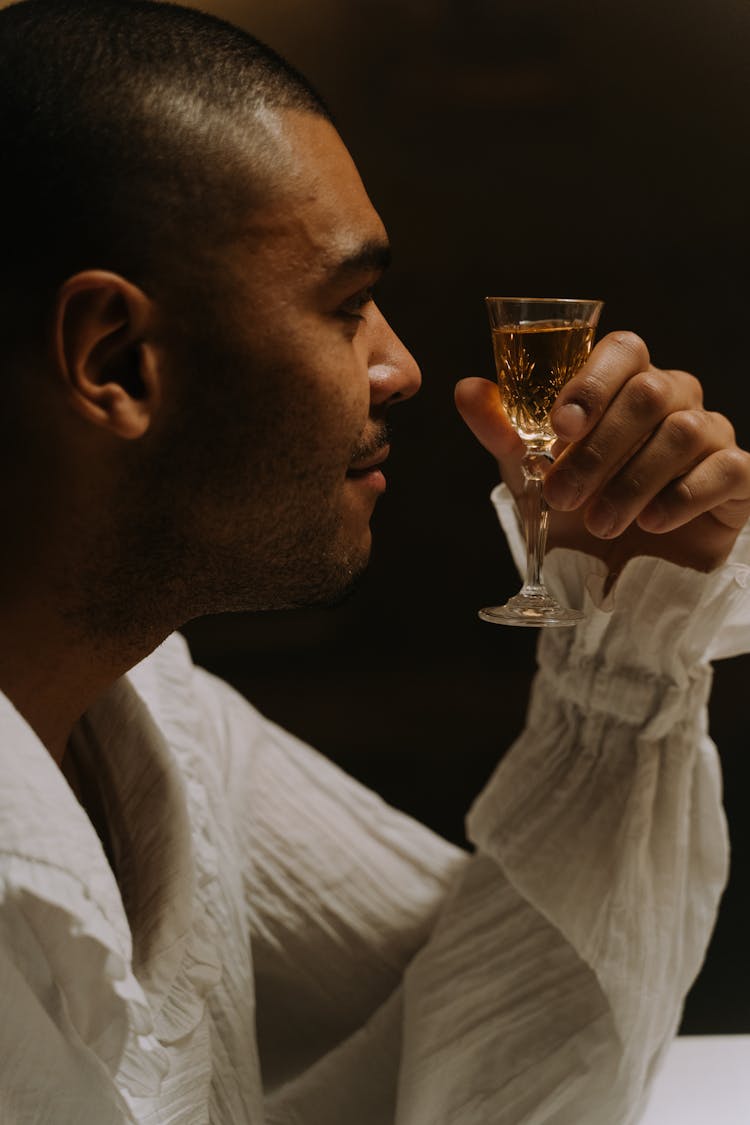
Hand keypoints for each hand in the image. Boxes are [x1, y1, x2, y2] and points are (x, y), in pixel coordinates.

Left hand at [455, 331, 749, 575]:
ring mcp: (711, 434)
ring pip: (684, 431)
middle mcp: (674, 398)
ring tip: (600, 523)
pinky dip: (683, 497)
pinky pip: (726, 470)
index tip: (560, 427)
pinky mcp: (739, 478)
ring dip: (633, 481)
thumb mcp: (529, 471)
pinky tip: (651, 523)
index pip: (623, 350)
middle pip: (649, 392)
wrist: (614, 572)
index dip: (592, 382)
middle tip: (563, 495)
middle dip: (599, 449)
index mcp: (625, 383)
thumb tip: (468, 390)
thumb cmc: (576, 505)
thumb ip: (503, 430)